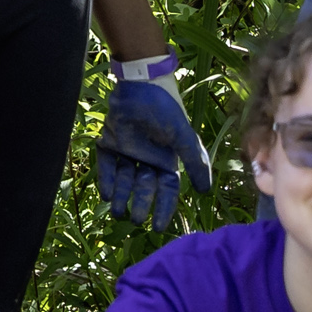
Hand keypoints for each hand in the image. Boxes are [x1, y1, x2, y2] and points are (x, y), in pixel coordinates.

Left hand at [94, 74, 216, 229]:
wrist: (140, 84)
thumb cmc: (165, 110)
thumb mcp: (183, 136)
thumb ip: (194, 162)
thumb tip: (205, 191)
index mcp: (168, 159)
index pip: (167, 189)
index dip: (163, 208)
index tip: (158, 227)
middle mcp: (148, 158)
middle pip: (144, 188)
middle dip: (140, 204)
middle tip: (135, 219)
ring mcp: (128, 151)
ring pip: (124, 180)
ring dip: (121, 196)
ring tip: (117, 211)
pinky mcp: (110, 143)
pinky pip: (107, 166)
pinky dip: (106, 179)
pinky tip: (106, 193)